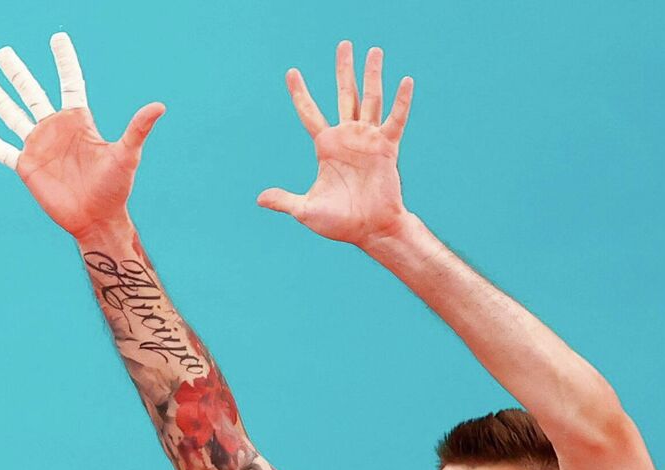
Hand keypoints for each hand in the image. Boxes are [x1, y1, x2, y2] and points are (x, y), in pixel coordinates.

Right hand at [0, 33, 164, 241]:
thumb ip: (137, 129)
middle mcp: (55, 129)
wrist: (97, 219)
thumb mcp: (127, 155)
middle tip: (2, 52)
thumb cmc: (115, 188)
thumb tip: (159, 106)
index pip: (69, 82)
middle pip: (31, 92)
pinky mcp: (26, 167)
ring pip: (12, 115)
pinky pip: (3, 150)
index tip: (57, 38)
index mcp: (78, 120)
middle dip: (17, 73)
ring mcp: (38, 146)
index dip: (64, 60)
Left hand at [256, 42, 416, 247]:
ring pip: (370, 99)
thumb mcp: (306, 210)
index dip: (300, 93)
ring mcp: (369, 140)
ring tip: (374, 50)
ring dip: (372, 75)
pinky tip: (405, 80)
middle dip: (343, 70)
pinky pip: (396, 120)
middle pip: (344, 95)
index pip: (309, 113)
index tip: (291, 72)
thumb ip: (284, 200)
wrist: (370, 230)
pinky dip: (402, 101)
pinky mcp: (388, 148)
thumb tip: (259, 199)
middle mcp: (348, 137)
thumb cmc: (340, 222)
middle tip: (344, 45)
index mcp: (327, 147)